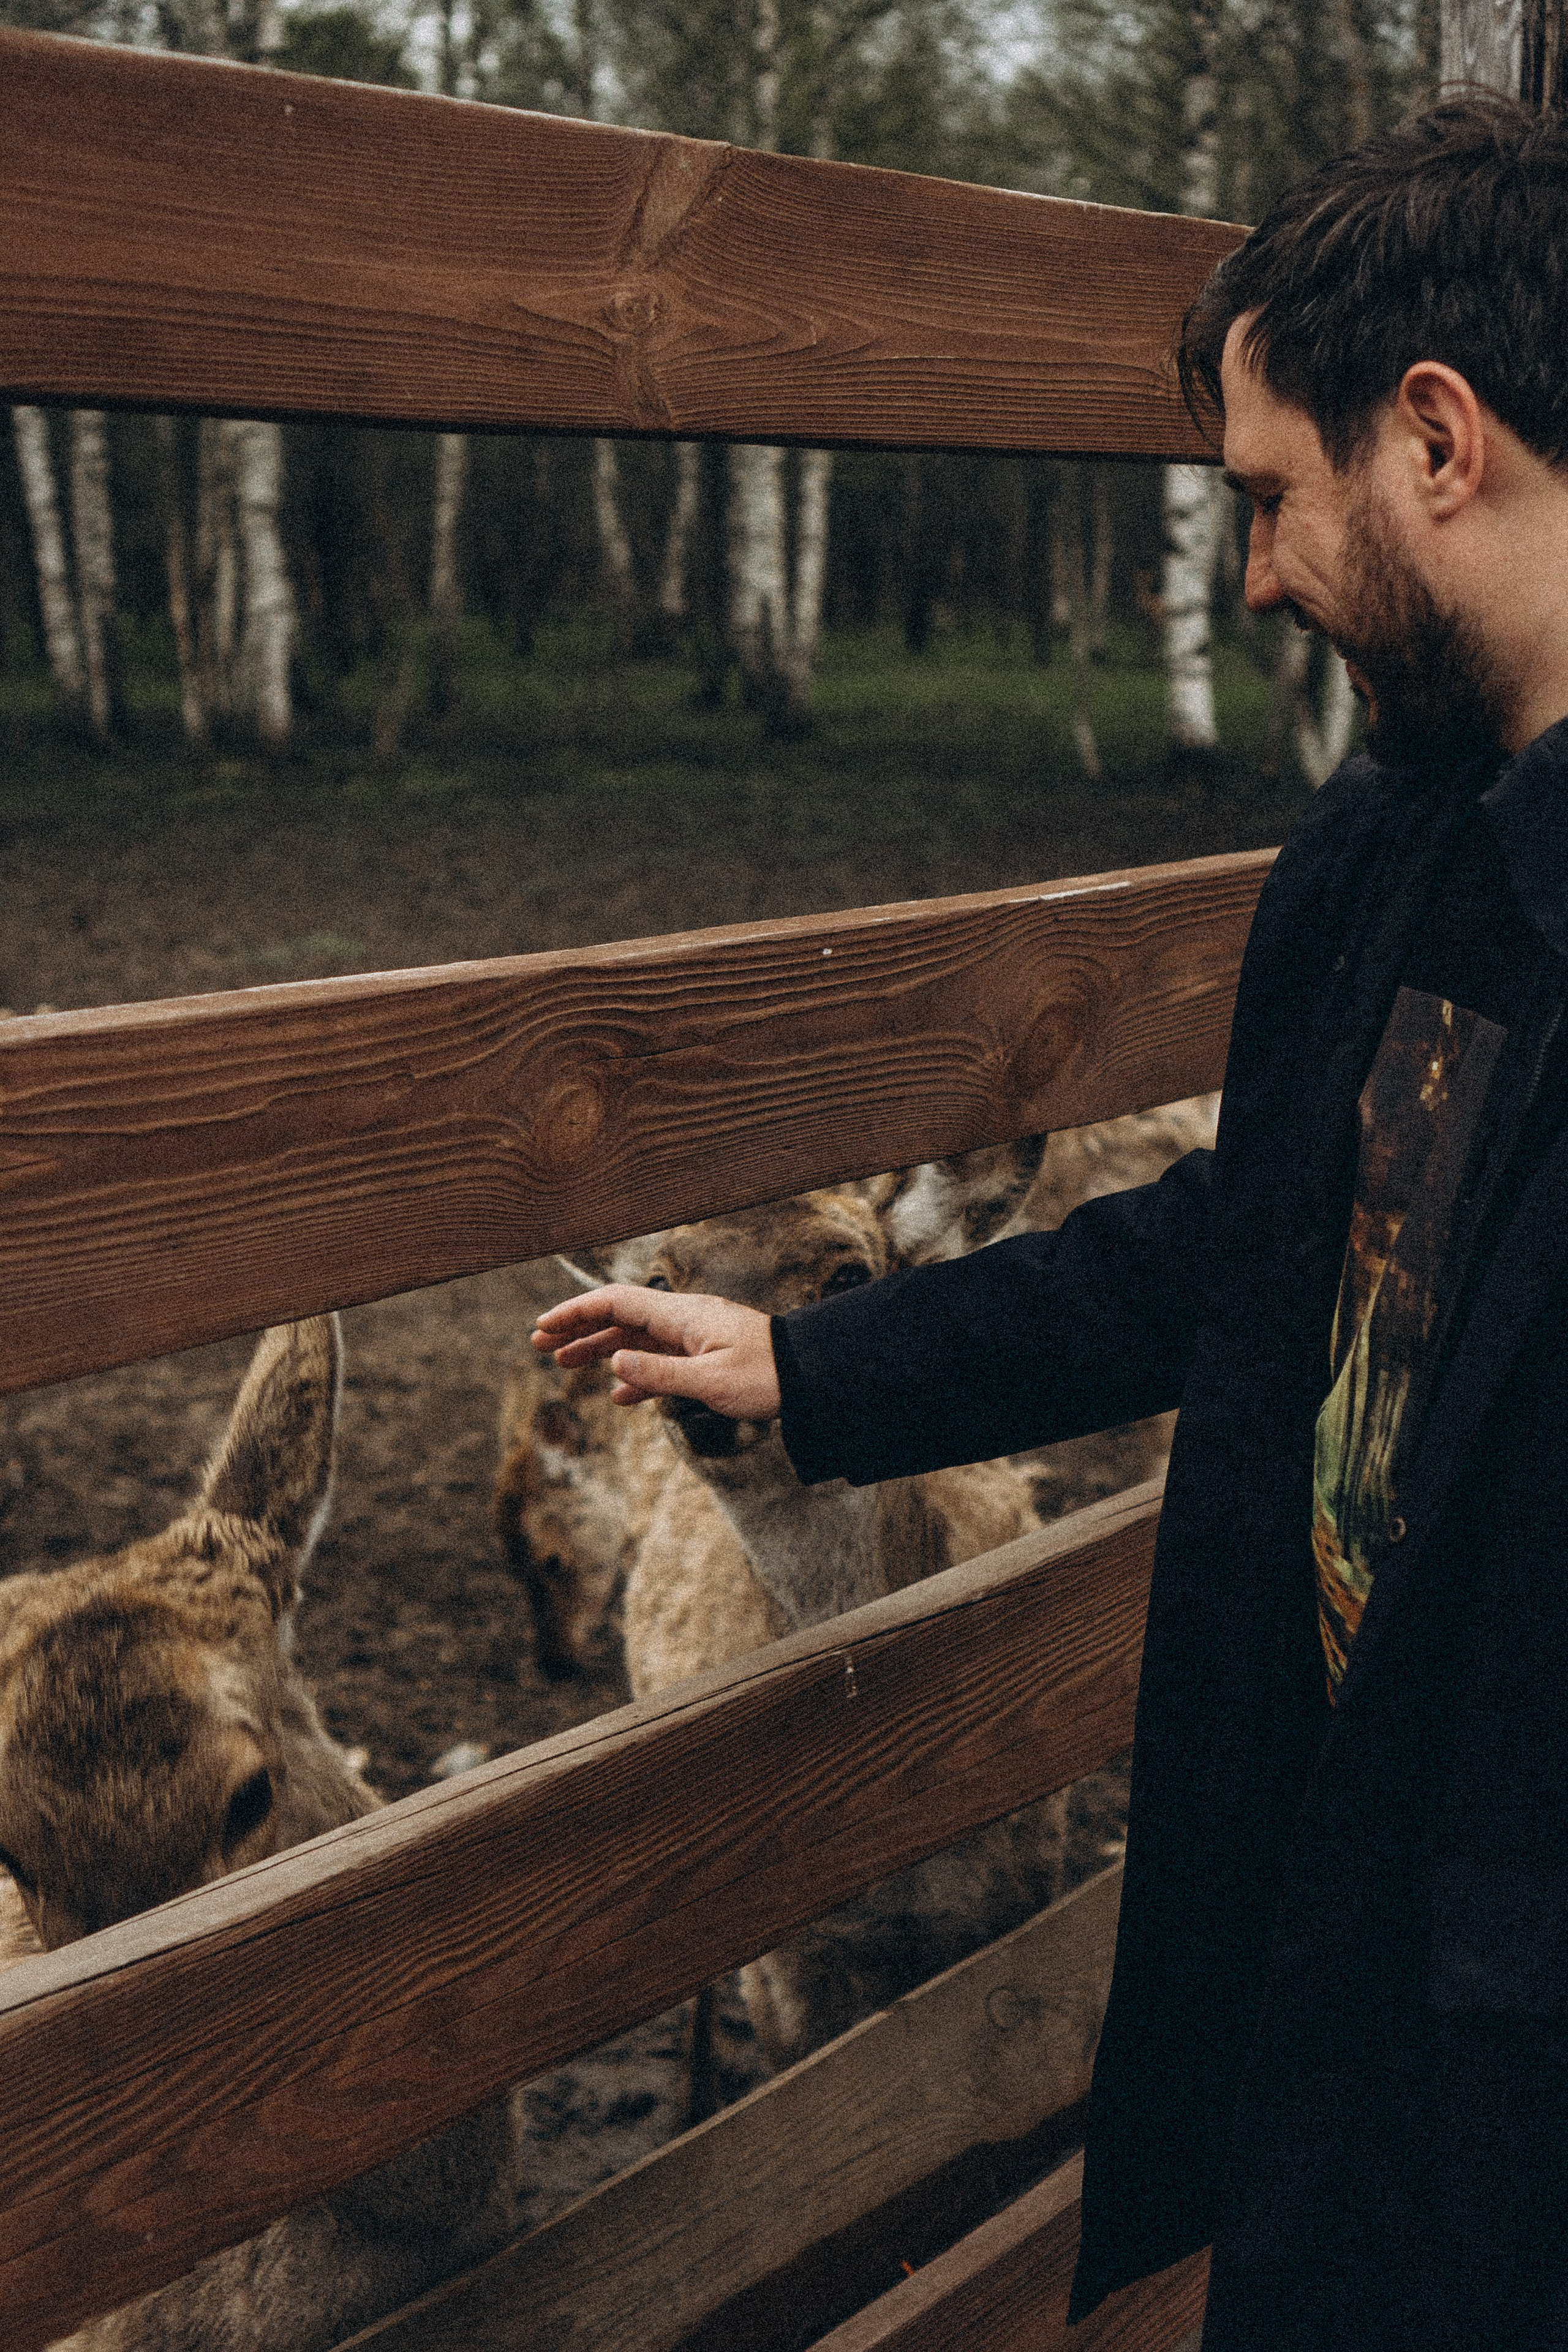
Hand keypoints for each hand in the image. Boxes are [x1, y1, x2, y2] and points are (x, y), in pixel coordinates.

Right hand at [533, 1285, 781, 1419]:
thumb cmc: (767, 1376)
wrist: (810, 1377)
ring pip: (636, 1339)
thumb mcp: (711, 1382)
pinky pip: (660, 1362)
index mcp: (681, 1316)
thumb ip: (659, 1374)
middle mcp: (683, 1320)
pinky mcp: (704, 1357)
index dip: (576, 1312)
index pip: (616, 1304)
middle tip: (538, 1344)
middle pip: (619, 1317)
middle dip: (578, 1328)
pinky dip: (635, 1375)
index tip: (543, 1325)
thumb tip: (612, 1363)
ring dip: (599, 1350)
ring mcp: (693, 1337)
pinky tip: (617, 1395)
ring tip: (563, 1365)